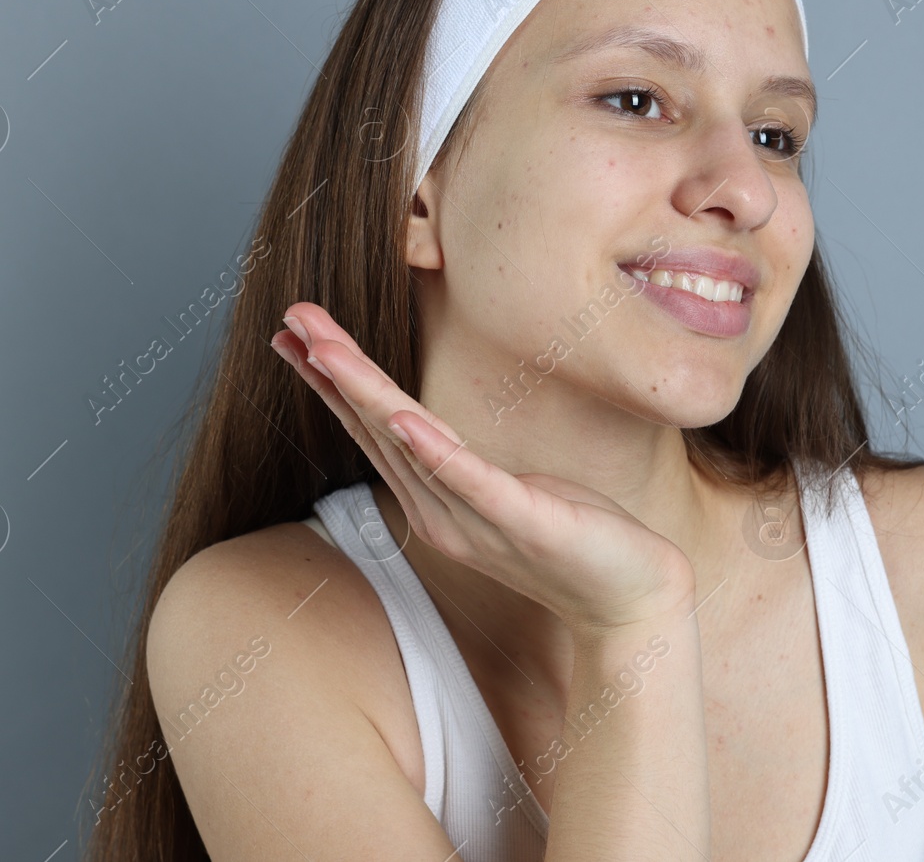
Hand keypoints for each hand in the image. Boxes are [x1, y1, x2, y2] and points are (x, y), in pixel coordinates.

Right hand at [271, 302, 696, 634]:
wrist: (632, 602)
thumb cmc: (576, 538)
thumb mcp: (507, 491)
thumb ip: (462, 465)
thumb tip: (428, 428)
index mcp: (437, 500)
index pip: (373, 430)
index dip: (332, 382)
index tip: (293, 336)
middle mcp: (443, 513)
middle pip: (376, 429)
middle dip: (332, 371)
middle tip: (291, 320)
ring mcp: (479, 521)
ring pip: (409, 446)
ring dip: (365, 394)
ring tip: (327, 351)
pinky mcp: (523, 522)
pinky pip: (471, 481)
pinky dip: (432, 450)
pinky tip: (401, 417)